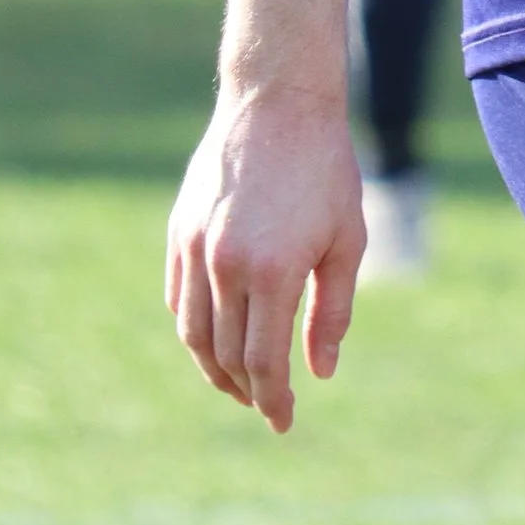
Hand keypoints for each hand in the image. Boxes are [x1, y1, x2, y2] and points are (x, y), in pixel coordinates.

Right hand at [165, 85, 367, 431]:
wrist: (278, 102)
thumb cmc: (326, 170)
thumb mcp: (347, 241)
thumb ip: (332, 312)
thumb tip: (321, 372)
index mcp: (272, 272)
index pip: (264, 362)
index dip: (273, 400)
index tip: (284, 422)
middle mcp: (224, 265)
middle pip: (226, 355)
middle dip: (247, 390)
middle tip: (267, 405)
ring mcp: (195, 248)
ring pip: (193, 333)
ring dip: (213, 368)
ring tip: (238, 383)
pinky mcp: (179, 230)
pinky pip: (177, 298)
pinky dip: (193, 328)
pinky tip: (214, 337)